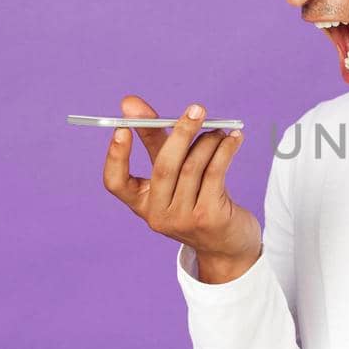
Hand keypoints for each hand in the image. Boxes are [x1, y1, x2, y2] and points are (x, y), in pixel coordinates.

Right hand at [101, 94, 262, 282]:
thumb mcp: (173, 173)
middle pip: (163, 167)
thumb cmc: (197, 200)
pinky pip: (215, 173)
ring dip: (209, 141)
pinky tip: (234, 138)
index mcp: (141, 203)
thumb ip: (153, 139)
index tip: (122, 127)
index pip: (114, 183)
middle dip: (180, 133)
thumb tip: (129, 103)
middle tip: (197, 109)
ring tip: (220, 130)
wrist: (228, 245)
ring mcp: (182, 219)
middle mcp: (157, 215)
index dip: (115, 156)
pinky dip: (225, 150)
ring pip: (193, 167)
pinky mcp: (208, 217)